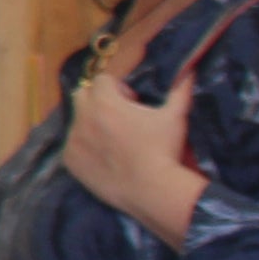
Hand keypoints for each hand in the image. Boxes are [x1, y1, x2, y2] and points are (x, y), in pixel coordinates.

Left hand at [65, 50, 208, 240]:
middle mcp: (83, 117)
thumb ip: (180, 89)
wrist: (152, 190)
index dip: (118, 87)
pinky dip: (85, 146)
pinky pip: (72, 144)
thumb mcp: (175, 116)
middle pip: (82, 94)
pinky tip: (106, 156)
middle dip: (98, 99)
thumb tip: (188, 69)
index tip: (132, 102)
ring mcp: (74, 140)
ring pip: (76, 120)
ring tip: (115, 139)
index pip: (101, 79)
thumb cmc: (164, 150)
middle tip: (120, 116)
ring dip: (91, 122)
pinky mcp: (70, 160)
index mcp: (104, 102)